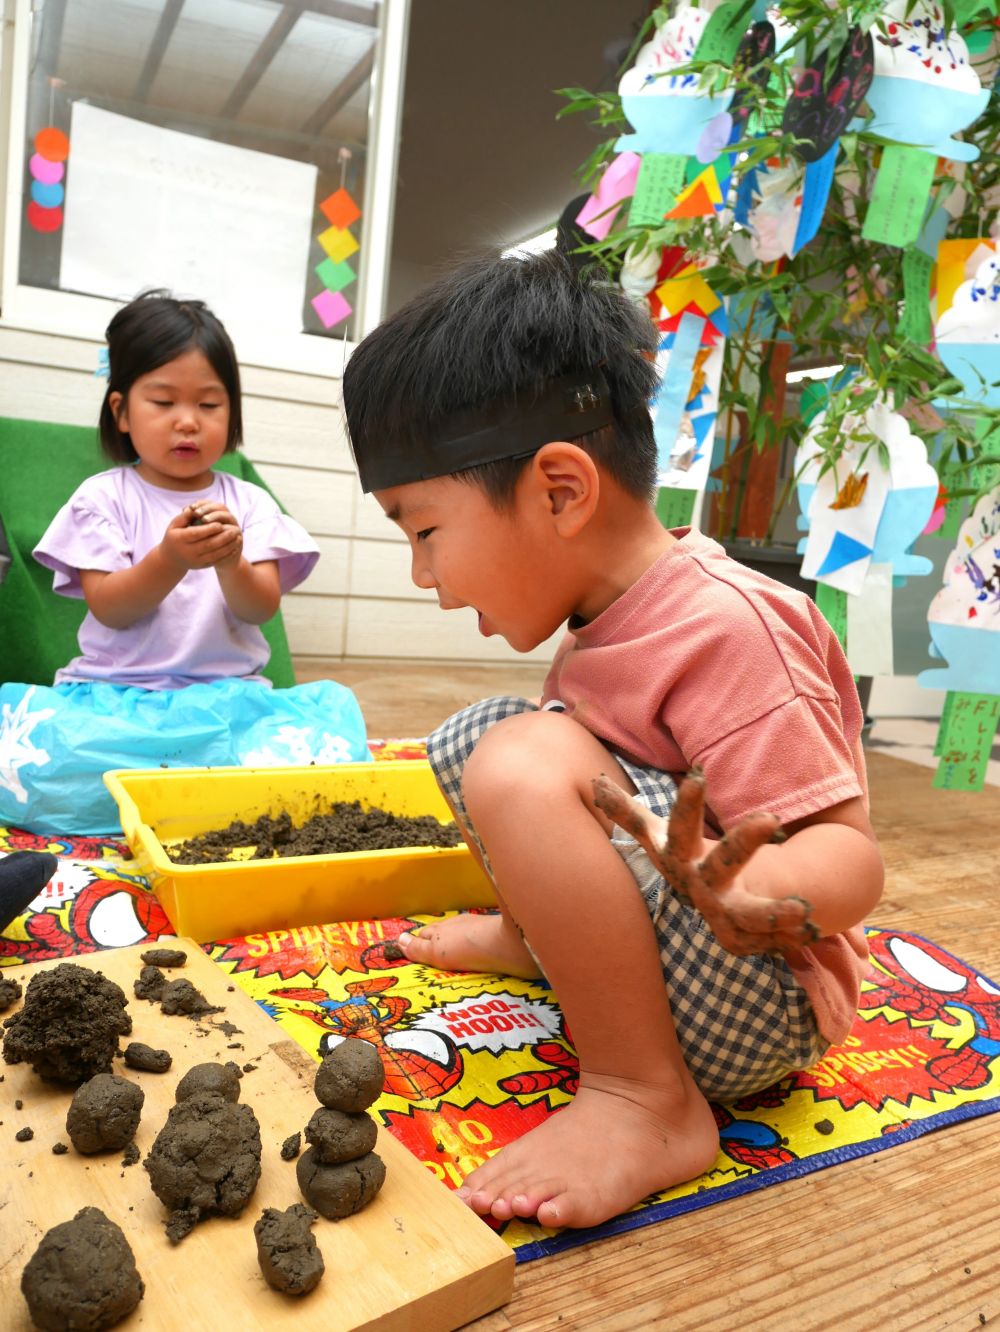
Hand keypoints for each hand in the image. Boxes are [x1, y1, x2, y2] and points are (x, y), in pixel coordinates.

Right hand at [160, 503, 243, 571]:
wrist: (171, 559)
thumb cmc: (174, 536)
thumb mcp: (174, 525)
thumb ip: (185, 516)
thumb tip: (195, 508)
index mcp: (180, 539)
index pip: (196, 534)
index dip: (209, 529)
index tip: (220, 523)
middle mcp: (187, 552)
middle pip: (208, 545)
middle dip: (223, 537)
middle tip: (235, 530)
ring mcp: (195, 561)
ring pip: (214, 554)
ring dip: (228, 546)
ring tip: (238, 538)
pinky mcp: (201, 566)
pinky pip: (216, 561)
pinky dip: (226, 555)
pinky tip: (234, 548)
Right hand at [592, 768, 818, 955]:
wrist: (701, 908)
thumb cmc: (682, 861)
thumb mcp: (657, 837)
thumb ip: (627, 813)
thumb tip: (593, 785)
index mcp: (682, 858)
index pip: (681, 828)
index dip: (688, 806)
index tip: (698, 776)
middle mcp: (702, 885)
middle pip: (723, 862)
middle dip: (744, 843)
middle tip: (770, 816)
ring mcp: (725, 913)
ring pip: (750, 915)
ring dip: (774, 913)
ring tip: (803, 908)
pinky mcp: (745, 937)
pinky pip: (770, 940)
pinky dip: (791, 937)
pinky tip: (815, 931)